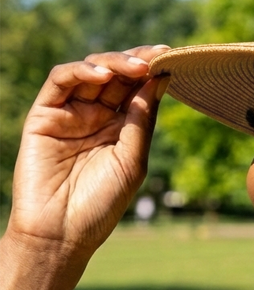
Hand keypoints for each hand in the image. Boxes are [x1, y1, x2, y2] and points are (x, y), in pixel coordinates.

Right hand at [7, 46, 169, 255]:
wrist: (61, 234)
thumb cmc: (100, 204)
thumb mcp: (132, 160)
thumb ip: (142, 119)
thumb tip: (160, 77)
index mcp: (120, 128)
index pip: (138, 89)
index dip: (153, 71)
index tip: (172, 56)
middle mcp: (95, 116)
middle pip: (117, 75)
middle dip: (138, 61)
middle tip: (158, 55)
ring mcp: (70, 114)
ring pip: (90, 71)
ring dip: (114, 62)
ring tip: (136, 66)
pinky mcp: (44, 115)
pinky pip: (60, 81)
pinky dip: (81, 71)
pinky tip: (103, 74)